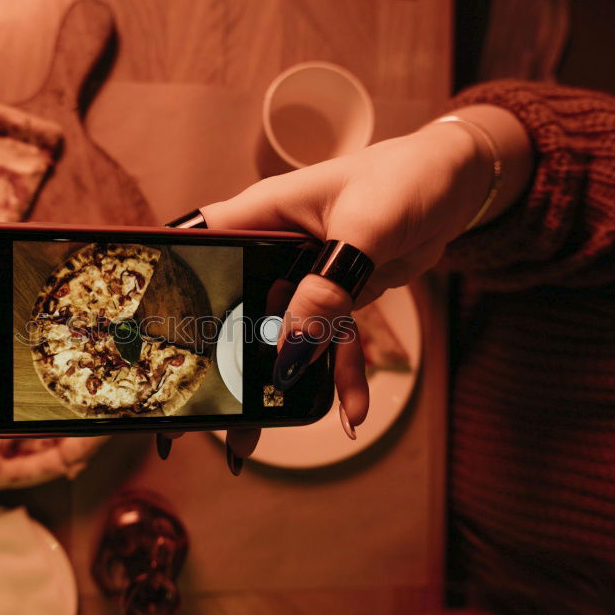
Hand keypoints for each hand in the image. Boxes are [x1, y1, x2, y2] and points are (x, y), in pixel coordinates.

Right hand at [161, 106, 531, 471]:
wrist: (457, 180)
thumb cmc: (406, 177)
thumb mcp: (367, 228)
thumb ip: (328, 288)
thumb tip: (291, 350)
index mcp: (263, 214)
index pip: (199, 249)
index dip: (172, 289)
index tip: (157, 340)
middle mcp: (273, 245)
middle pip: (234, 307)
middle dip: (223, 360)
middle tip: (207, 413)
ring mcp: (304, 274)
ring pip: (280, 335)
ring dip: (280, 382)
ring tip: (257, 437)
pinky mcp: (335, 294)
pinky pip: (329, 342)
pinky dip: (339, 376)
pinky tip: (351, 412)